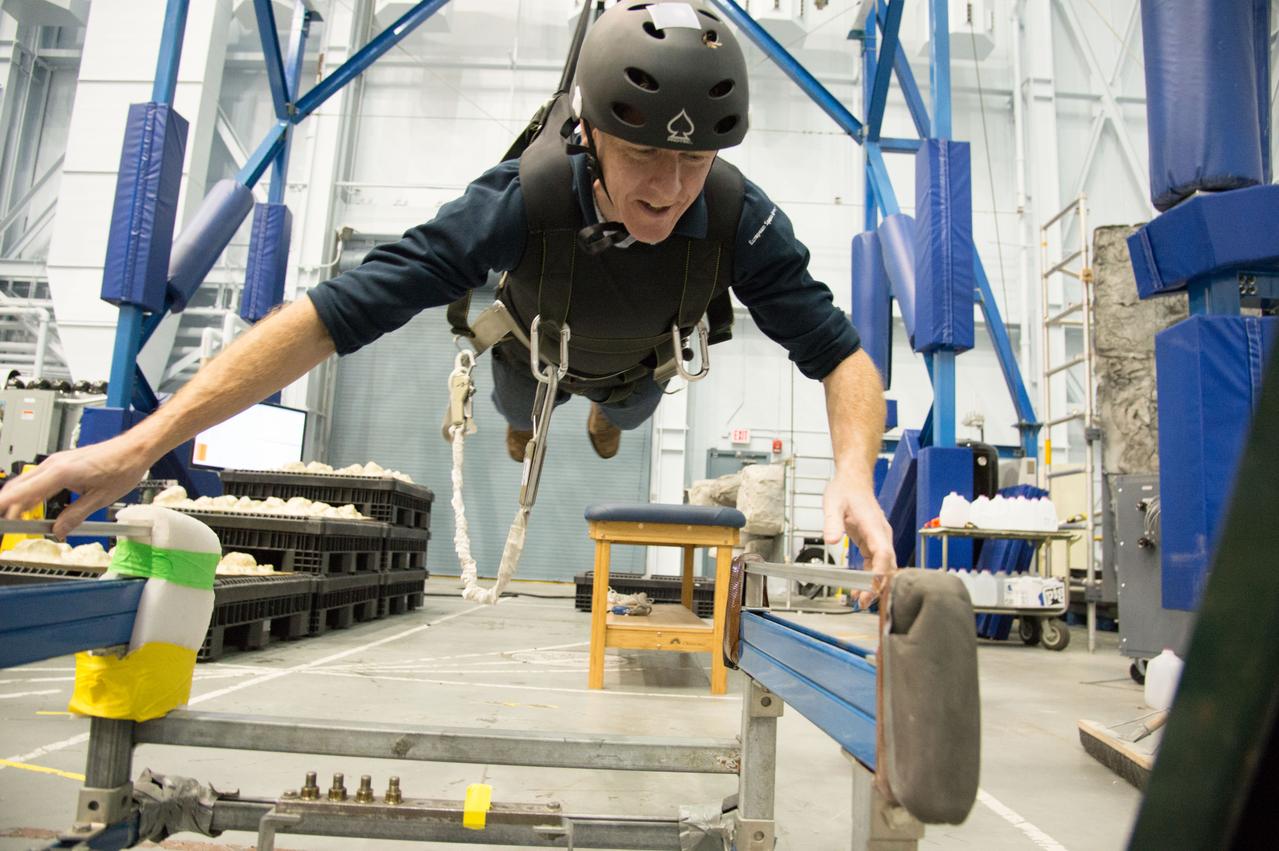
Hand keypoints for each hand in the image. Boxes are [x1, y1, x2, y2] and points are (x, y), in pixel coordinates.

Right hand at [0, 437, 151, 537]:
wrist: (134, 449)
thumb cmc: (122, 468)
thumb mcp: (100, 499)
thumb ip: (75, 516)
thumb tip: (59, 531)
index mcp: (62, 472)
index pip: (24, 492)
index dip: (7, 505)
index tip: (0, 516)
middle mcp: (55, 464)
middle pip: (20, 486)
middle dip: (6, 504)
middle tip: (4, 522)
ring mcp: (57, 462)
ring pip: (27, 482)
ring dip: (17, 499)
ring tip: (11, 517)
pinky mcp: (62, 463)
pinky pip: (39, 478)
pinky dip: (30, 492)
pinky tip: (29, 504)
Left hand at [822, 473, 896, 609]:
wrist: (853, 481)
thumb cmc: (845, 490)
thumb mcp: (832, 503)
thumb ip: (832, 521)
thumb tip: (831, 540)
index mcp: (874, 525)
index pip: (883, 552)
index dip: (880, 571)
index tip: (871, 586)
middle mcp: (881, 534)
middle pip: (887, 565)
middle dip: (878, 585)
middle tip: (862, 601)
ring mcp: (879, 539)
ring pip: (884, 567)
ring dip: (875, 585)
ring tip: (860, 601)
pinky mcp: (874, 543)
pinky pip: (876, 564)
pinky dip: (870, 578)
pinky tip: (858, 589)